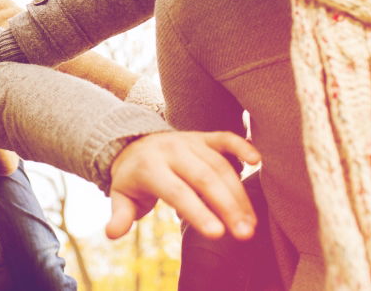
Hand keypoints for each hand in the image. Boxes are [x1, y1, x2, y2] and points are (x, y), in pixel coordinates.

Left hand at [106, 131, 259, 240]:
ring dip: (239, 194)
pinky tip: (258, 161)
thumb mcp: (120, 196)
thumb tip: (112, 233)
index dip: (197, 212)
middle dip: (227, 206)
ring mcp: (190, 141)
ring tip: (252, 223)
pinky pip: (225, 138)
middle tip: (245, 233)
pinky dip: (242, 145)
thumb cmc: (132, 179)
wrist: (134, 143)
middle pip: (204, 178)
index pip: (177, 191)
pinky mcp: (204, 136)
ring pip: (220, 165)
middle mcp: (172, 151)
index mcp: (150, 167)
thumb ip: (119, 215)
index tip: (218, 235)